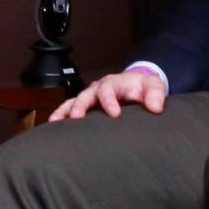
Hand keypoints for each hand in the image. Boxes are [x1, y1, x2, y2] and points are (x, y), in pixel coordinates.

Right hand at [48, 67, 167, 122]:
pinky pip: (70, 109)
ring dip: (65, 111)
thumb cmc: (143, 88)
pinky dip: (61, 115)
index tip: (114, 114)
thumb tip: (155, 108)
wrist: (136, 87)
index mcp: (114, 83)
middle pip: (86, 94)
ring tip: (55, 122)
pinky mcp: (86, 106)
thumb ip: (155, 95)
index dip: (109, 101)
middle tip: (77, 117)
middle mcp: (98, 88)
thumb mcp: (153, 87)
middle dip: (80, 105)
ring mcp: (90, 97)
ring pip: (74, 101)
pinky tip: (53, 125)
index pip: (108, 89)